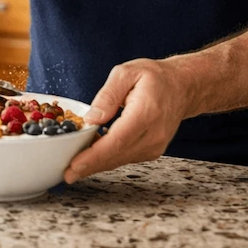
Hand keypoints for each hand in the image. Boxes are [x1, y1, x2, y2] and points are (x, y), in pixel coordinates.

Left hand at [63, 58, 200, 183]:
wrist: (181, 87)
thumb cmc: (154, 77)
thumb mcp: (126, 73)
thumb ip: (107, 95)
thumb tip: (91, 118)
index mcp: (146, 113)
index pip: (117, 140)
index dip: (94, 156)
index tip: (74, 165)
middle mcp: (153, 134)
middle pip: (117, 155)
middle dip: (89, 166)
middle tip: (66, 174)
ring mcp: (155, 146)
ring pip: (120, 160)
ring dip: (97, 165)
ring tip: (73, 167)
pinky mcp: (152, 150)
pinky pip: (126, 157)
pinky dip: (108, 159)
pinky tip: (92, 156)